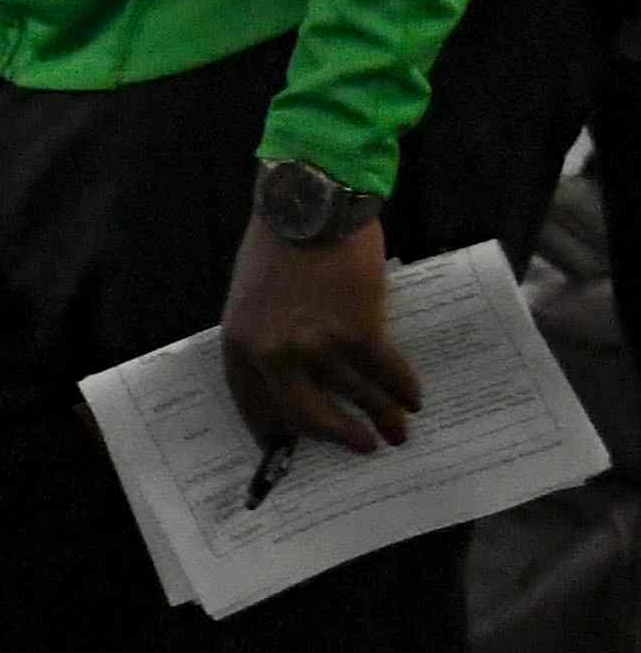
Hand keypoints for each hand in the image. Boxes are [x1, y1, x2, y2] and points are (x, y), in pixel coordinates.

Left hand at [222, 216, 422, 456]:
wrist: (310, 204)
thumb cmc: (279, 243)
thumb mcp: (250, 296)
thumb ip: (266, 334)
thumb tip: (294, 371)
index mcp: (239, 344)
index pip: (253, 404)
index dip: (275, 430)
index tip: (293, 448)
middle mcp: (272, 353)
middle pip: (305, 414)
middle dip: (336, 436)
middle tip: (360, 447)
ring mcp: (315, 345)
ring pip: (354, 396)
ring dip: (382, 417)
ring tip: (398, 431)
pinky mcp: (357, 331)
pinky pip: (385, 371)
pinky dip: (403, 386)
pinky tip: (413, 396)